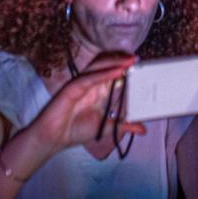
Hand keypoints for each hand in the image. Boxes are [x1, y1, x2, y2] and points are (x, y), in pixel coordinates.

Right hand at [31, 52, 145, 153]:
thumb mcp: (107, 128)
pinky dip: (104, 74)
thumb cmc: (75, 131)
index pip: (114, 76)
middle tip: (137, 59)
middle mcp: (90, 85)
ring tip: (129, 61)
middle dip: (122, 62)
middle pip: (107, 67)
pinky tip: (117, 71)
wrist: (54, 139)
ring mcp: (81, 85)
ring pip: (98, 68)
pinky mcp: (72, 88)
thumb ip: (124, 126)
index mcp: (98, 92)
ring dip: (114, 63)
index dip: (126, 70)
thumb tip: (143, 129)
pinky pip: (90, 78)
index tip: (141, 67)